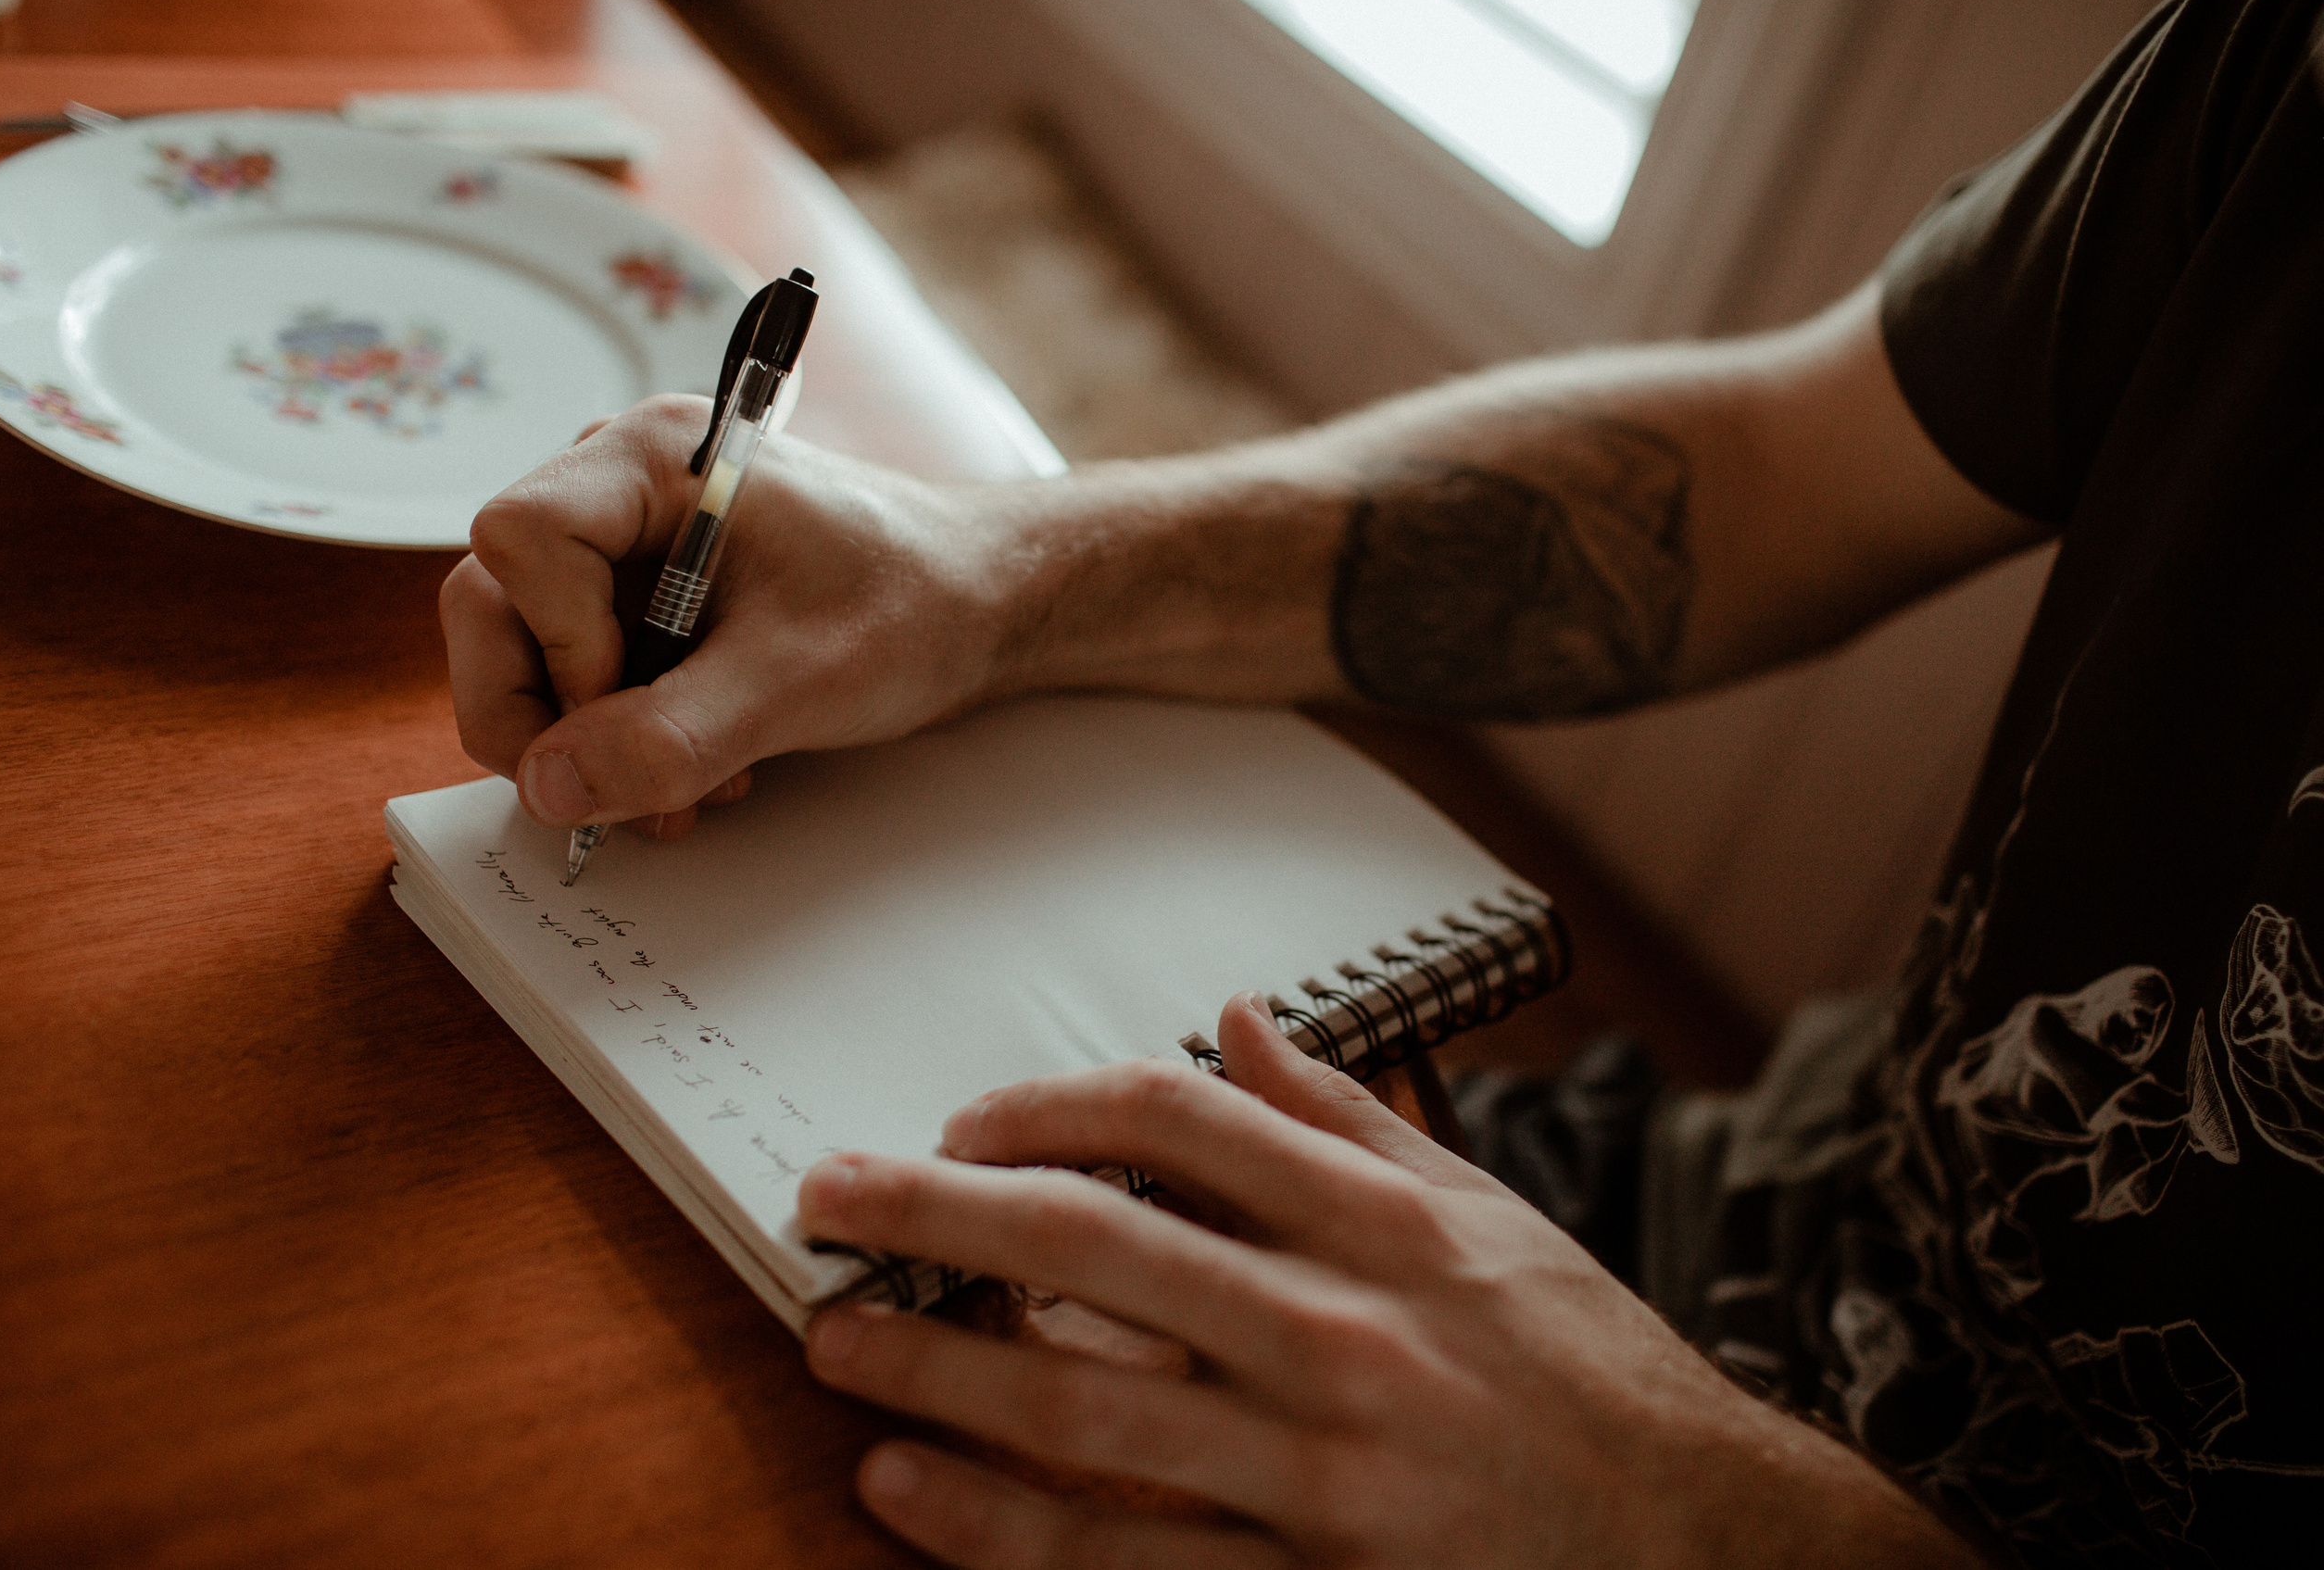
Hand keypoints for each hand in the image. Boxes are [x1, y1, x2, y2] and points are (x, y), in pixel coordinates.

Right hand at [441, 396, 1003, 839]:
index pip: (517, 540)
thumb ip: (671, 737)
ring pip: (524, 647)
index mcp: (654, 459)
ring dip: (584, 740)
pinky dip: (617, 735)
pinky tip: (698, 766)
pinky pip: (577, 670)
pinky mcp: (642, 594)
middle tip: (617, 790)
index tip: (633, 700)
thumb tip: (548, 789)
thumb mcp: (797, 683)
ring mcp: (626, 542)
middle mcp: (619, 485)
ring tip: (682, 788)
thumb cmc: (915, 604)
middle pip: (491, 600)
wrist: (983, 602)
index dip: (555, 641)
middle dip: (544, 715)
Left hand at [796, 996, 1976, 1568]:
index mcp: (1387, 1222)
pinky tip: (903, 1492)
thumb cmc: (1589, 1374)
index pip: (1173, 1120)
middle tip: (826, 1197)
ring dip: (930, 1372)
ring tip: (831, 1345)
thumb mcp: (1488, 1218)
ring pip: (1078, 1411)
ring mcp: (1320, 1469)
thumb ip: (1351, 1117)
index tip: (964, 1125)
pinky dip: (995, 1531)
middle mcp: (1343, 1332)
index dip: (1041, 1108)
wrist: (1708, 1549)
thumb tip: (1233, 1018)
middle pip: (1090, 1245)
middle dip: (932, 1216)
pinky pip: (1121, 1561)